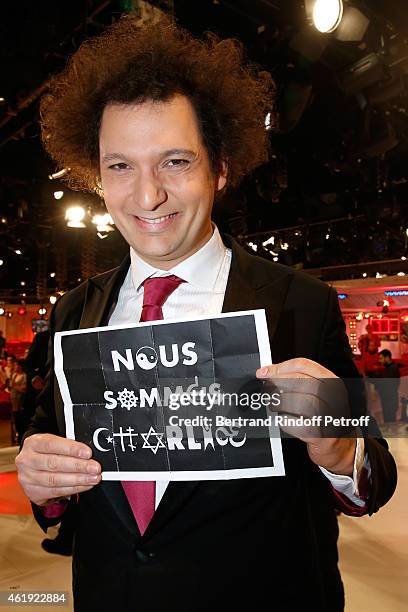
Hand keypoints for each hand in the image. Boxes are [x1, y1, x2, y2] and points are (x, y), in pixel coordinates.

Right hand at [15, 433, 101, 505]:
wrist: (32, 466)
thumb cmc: (48, 451)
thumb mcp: (55, 442)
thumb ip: (69, 445)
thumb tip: (88, 453)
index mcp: (33, 443)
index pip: (52, 444)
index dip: (71, 449)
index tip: (88, 453)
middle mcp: (27, 460)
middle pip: (54, 464)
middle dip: (78, 466)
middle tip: (94, 468)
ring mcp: (28, 478)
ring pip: (55, 480)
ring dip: (78, 480)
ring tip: (93, 478)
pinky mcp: (33, 492)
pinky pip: (56, 491)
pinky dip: (74, 488)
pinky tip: (85, 485)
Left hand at [256, 358, 356, 475]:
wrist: (339, 443)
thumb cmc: (325, 415)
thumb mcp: (319, 392)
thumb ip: (298, 379)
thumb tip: (270, 372)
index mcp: (332, 381)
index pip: (303, 365)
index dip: (279, 368)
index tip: (264, 372)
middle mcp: (333, 396)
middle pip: (298, 381)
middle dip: (276, 384)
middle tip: (267, 389)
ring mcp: (328, 415)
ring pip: (296, 401)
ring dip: (279, 402)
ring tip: (274, 405)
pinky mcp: (319, 434)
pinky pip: (295, 423)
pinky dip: (284, 420)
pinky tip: (284, 419)